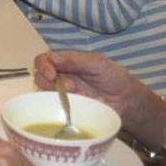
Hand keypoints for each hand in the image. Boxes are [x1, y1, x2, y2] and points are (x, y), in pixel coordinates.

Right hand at [33, 51, 152, 126]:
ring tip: (73, 94)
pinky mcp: (65, 107)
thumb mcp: (98, 63)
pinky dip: (55, 105)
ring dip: (53, 92)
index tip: (51, 73)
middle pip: (39, 75)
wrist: (126, 101)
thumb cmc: (114, 78)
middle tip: (68, 86)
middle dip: (47, 80)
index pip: (45, 59)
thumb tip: (52, 57)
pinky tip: (68, 105)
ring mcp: (62, 92)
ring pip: (42, 91)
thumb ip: (76, 59)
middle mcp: (61, 75)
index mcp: (66, 61)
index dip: (43, 65)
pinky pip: (51, 106)